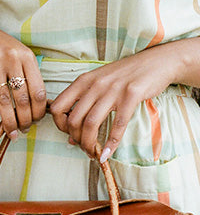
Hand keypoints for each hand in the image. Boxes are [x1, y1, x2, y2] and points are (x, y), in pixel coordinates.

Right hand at [0, 16, 47, 137]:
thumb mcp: (16, 53)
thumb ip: (26, 73)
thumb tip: (37, 104)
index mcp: (26, 56)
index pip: (38, 90)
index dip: (39, 110)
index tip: (36, 121)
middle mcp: (11, 59)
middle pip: (22, 98)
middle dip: (24, 119)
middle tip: (24, 131)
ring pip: (3, 100)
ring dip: (8, 121)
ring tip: (11, 133)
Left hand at [50, 49, 175, 161]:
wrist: (157, 61)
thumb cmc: (125, 75)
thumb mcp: (99, 84)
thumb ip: (84, 105)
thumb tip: (71, 137)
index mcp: (82, 81)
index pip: (57, 107)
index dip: (60, 125)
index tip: (69, 133)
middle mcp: (94, 85)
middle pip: (73, 120)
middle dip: (76, 139)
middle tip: (84, 147)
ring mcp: (112, 90)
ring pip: (91, 124)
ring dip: (90, 143)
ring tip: (94, 153)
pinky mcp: (131, 95)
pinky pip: (118, 124)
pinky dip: (111, 142)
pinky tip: (108, 153)